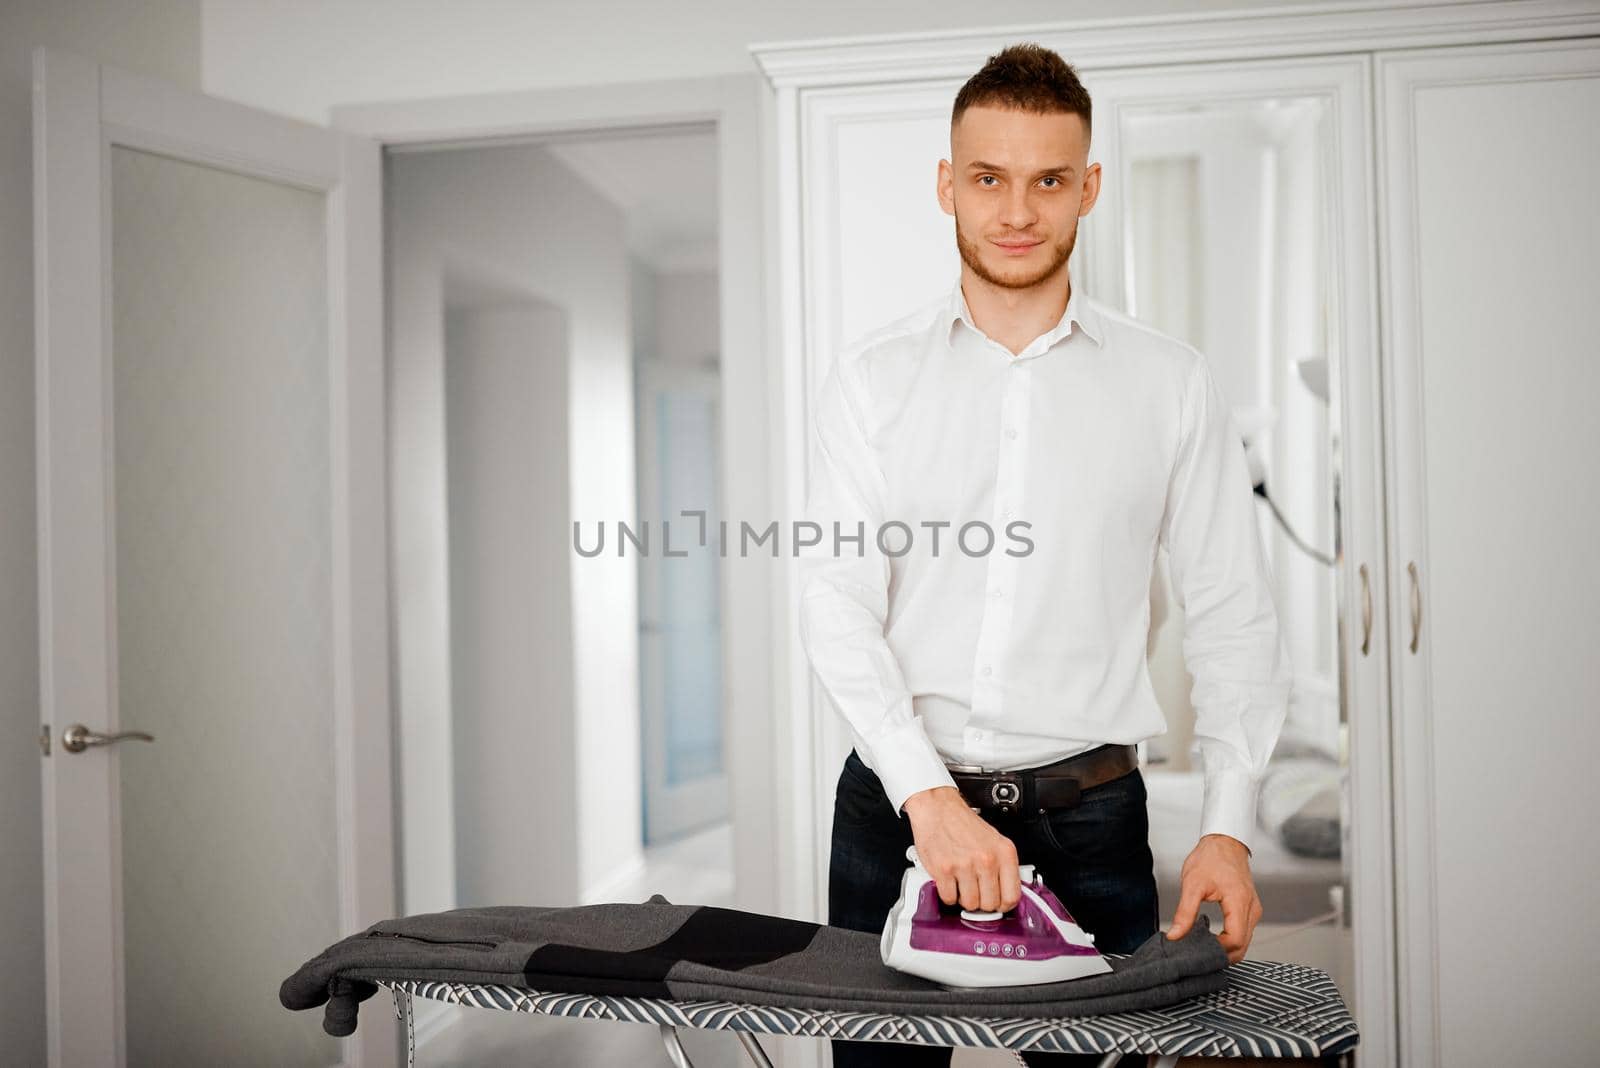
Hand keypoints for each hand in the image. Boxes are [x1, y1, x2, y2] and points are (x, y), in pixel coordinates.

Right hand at [901, 786, 1021, 913]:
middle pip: (990, 904)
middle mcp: (986, 859)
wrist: (938, 808)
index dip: (1003, 905)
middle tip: (976, 891)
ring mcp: (965, 865)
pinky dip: (948, 894)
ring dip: (964, 898)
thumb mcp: (994, 840)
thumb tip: (1007, 892)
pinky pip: (950, 898)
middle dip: (982, 902)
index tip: (997, 904)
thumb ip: (1003, 866)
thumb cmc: (963, 823)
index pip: (1012, 896)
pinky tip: (950, 881)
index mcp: (1004, 852)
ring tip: (961, 883)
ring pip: (970, 904)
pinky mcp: (944, 870)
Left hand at [1166, 833, 1261, 963]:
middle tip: (1198, 955)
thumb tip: (1175, 935)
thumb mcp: (1192, 884)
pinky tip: (1212, 937)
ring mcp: (1253, 909)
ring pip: (1245, 941)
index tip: (1198, 951)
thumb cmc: (1211, 857)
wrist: (1224, 842)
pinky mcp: (1249, 908)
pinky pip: (1243, 932)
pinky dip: (1230, 940)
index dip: (1217, 951)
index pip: (1236, 940)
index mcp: (1240, 902)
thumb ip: (1184, 912)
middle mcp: (1251, 908)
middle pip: (1242, 946)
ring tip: (1203, 946)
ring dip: (1226, 949)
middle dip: (1221, 955)